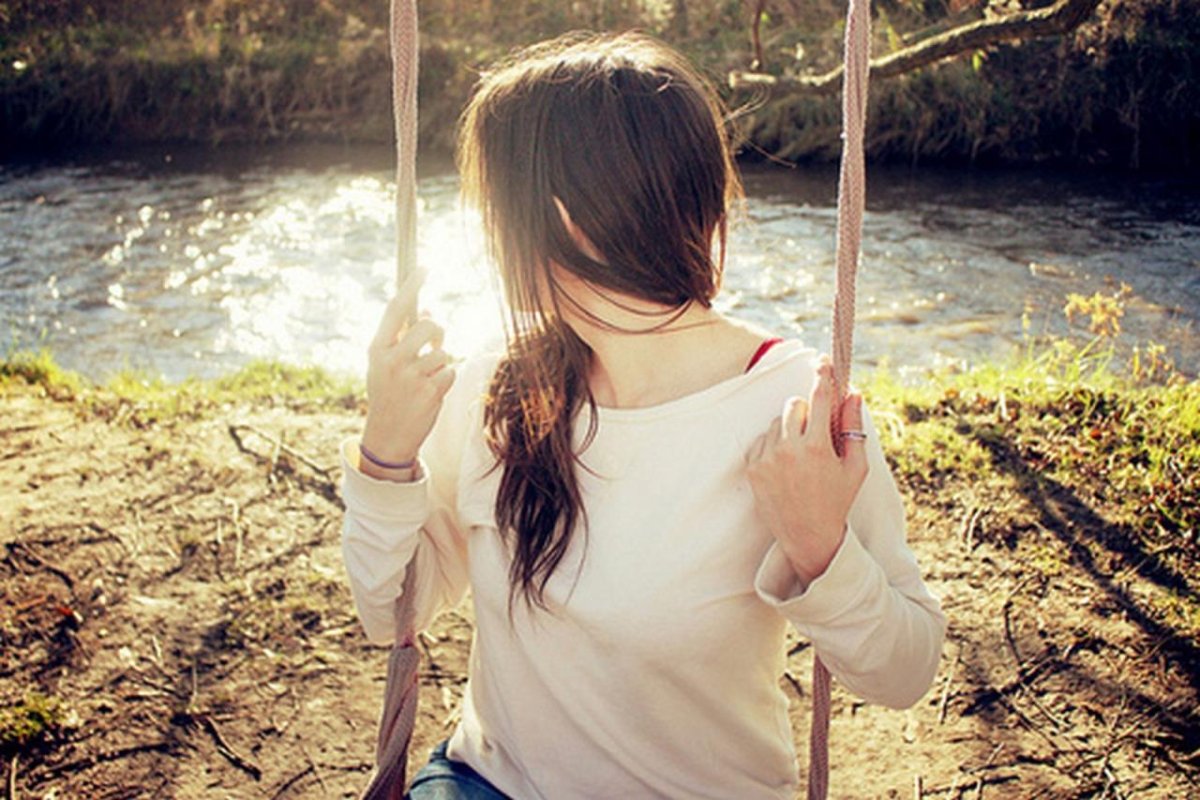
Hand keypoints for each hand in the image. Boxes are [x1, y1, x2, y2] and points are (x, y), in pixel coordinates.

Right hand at [360, 283, 454, 478]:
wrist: (387, 436)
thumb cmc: (389, 394)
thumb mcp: (385, 364)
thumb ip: (402, 339)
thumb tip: (425, 310)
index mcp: (377, 349)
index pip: (395, 310)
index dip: (411, 286)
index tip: (425, 268)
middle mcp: (392, 360)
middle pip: (428, 326)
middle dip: (437, 332)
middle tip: (434, 344)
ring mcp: (410, 377)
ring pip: (443, 351)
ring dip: (441, 362)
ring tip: (427, 377)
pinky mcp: (429, 392)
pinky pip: (450, 371)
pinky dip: (446, 380)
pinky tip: (432, 392)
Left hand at [746, 356, 868, 582]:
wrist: (808, 536)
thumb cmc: (837, 501)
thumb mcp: (855, 468)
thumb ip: (854, 429)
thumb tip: (853, 394)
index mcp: (817, 447)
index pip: (819, 399)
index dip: (823, 377)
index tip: (824, 363)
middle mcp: (789, 450)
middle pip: (793, 404)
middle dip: (805, 410)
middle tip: (815, 428)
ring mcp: (767, 459)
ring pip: (776, 422)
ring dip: (789, 428)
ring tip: (801, 456)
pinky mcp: (752, 469)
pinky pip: (762, 441)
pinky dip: (774, 445)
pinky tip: (787, 466)